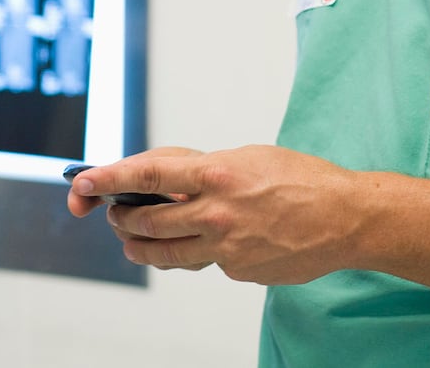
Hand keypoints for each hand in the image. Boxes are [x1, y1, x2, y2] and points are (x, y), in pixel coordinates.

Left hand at [69, 145, 367, 284]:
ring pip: (164, 253)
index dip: (108, 178)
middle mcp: (216, 213)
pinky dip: (199, 251)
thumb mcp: (247, 158)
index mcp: (216, 174)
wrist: (347, 218)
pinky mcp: (238, 271)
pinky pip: (205, 262)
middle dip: (120, 219)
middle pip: (146, 222)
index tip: (82, 180)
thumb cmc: (300, 179)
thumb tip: (166, 181)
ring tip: (132, 240)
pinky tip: (212, 241)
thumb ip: (204, 171)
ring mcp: (226, 248)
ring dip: (140, 246)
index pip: (147, 175)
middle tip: (112, 213)